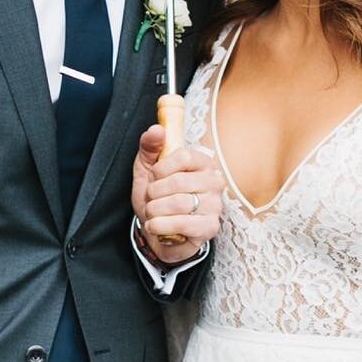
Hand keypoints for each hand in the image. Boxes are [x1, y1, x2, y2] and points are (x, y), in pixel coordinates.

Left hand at [131, 124, 224, 263]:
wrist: (156, 232)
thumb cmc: (156, 198)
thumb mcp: (147, 169)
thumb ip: (150, 147)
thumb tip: (157, 129)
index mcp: (202, 163)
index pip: (184, 157)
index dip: (161, 169)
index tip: (153, 177)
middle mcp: (214, 182)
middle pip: (179, 182)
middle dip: (154, 193)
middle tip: (150, 198)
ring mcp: (215, 205)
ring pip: (178, 203)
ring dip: (155, 210)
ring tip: (152, 212)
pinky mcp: (210, 227)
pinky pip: (182, 223)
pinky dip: (160, 225)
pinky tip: (155, 225)